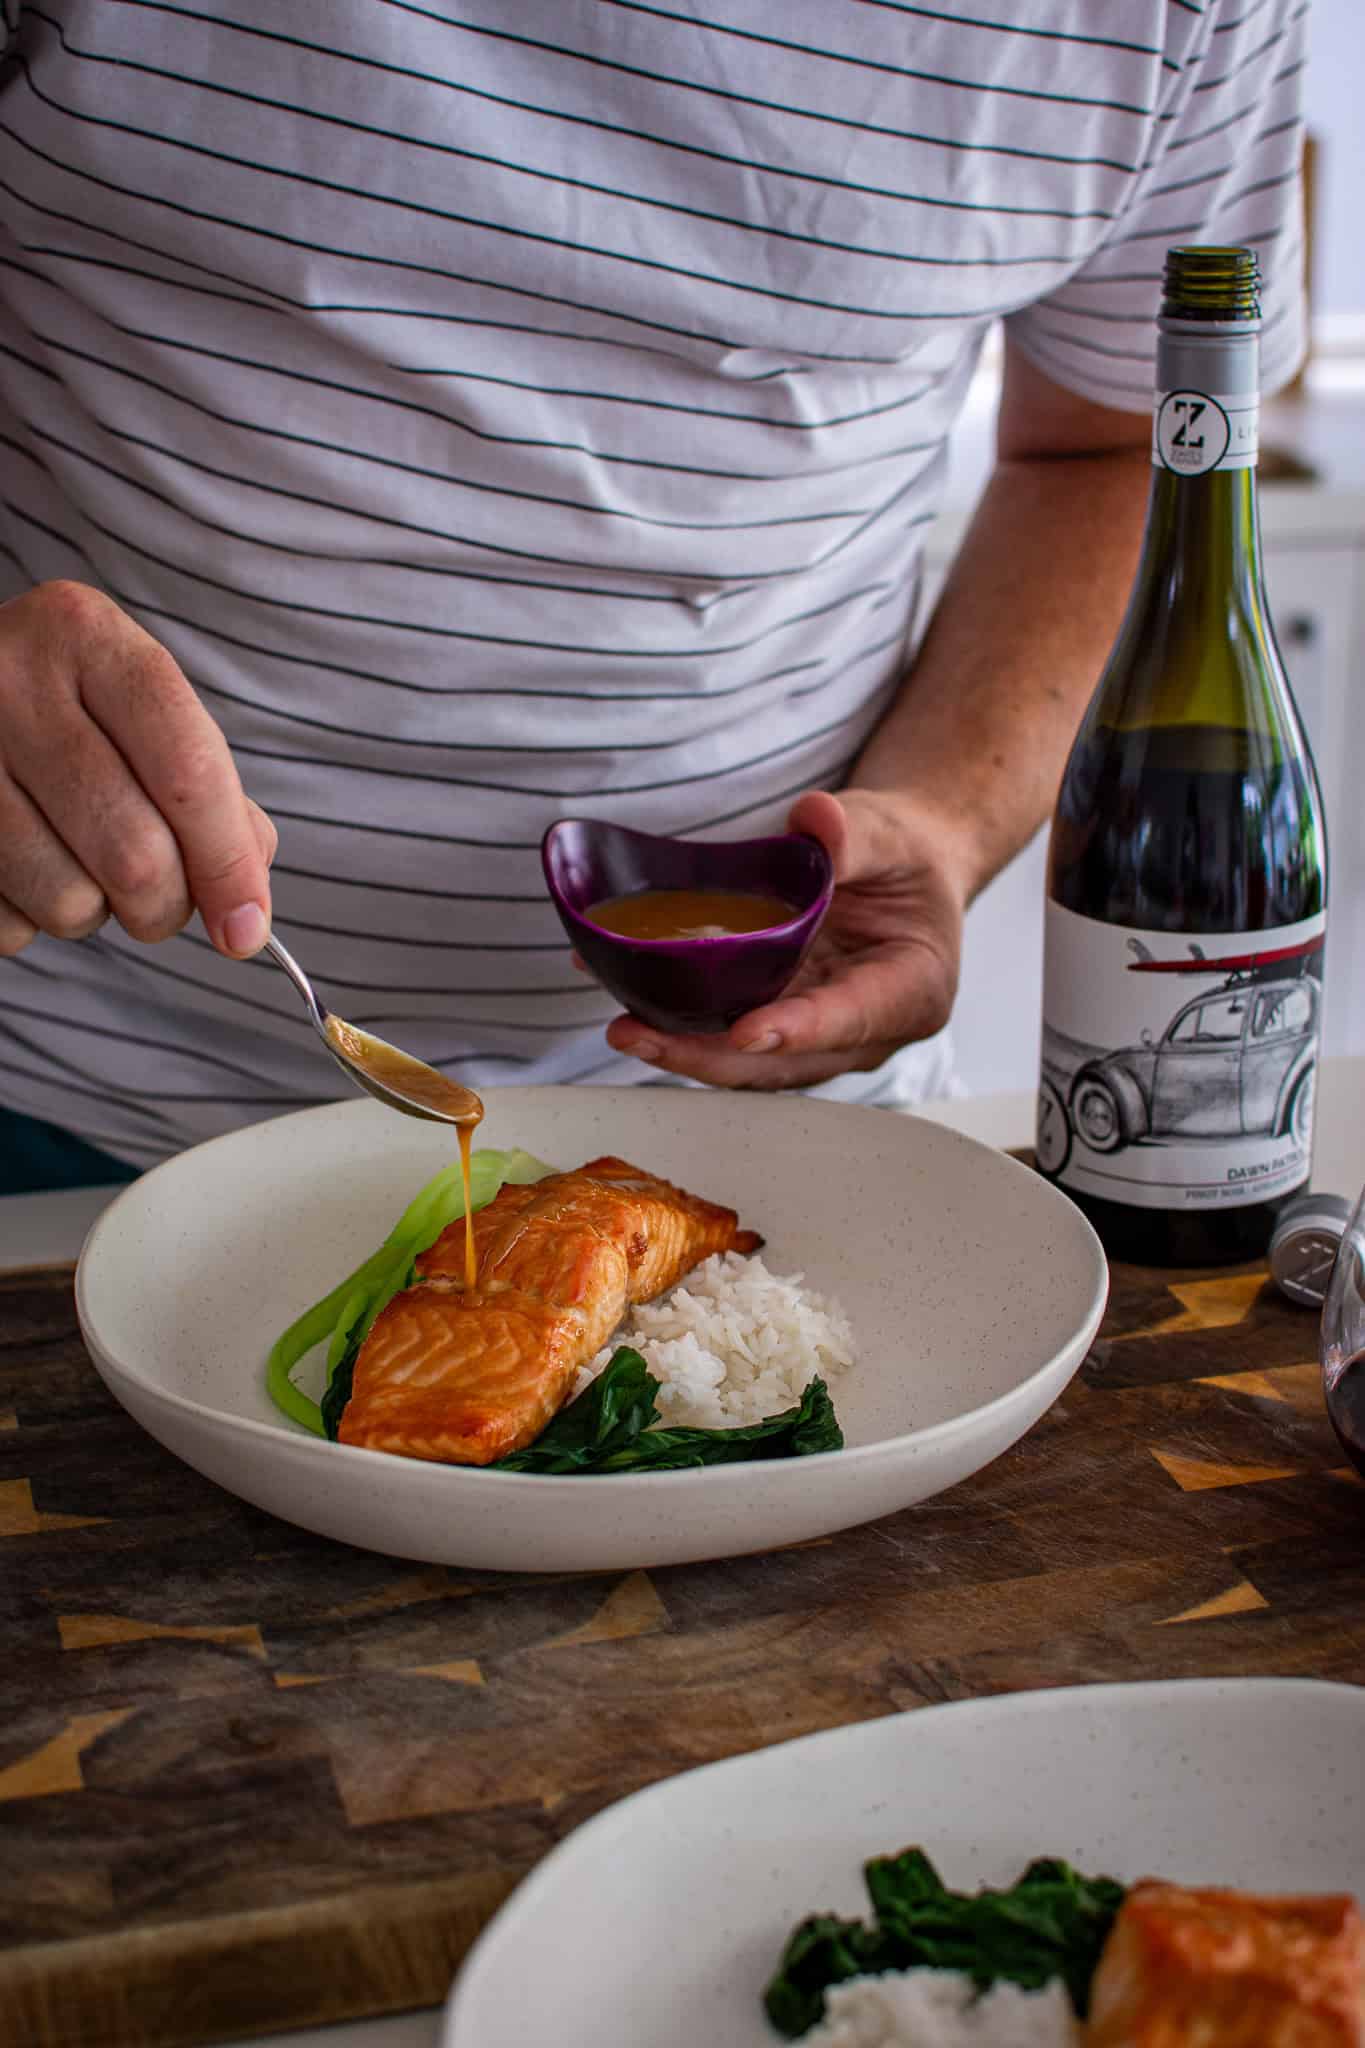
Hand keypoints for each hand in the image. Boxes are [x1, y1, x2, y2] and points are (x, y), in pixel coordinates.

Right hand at [0, 581, 275, 958]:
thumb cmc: (71, 707)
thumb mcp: (141, 708)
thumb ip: (207, 790)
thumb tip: (243, 905)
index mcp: (85, 636)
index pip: (187, 772)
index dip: (229, 864)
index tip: (248, 928)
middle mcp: (10, 683)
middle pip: (134, 852)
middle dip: (168, 906)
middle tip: (165, 902)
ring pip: (69, 900)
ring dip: (95, 913)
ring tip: (82, 864)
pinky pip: (8, 922)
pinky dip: (32, 920)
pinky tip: (26, 864)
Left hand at [603, 788, 968, 1089]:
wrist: (899, 872)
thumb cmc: (904, 859)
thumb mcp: (892, 835)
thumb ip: (857, 835)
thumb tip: (817, 819)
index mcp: (912, 991)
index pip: (851, 1018)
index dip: (799, 1030)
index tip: (748, 1032)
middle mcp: (865, 1031)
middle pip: (787, 1060)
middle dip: (711, 1056)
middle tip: (643, 1036)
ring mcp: (818, 1035)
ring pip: (750, 1060)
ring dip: (686, 1050)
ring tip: (625, 1030)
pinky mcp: (780, 1022)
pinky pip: (731, 1036)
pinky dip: (684, 1027)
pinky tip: (632, 1005)